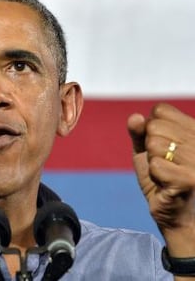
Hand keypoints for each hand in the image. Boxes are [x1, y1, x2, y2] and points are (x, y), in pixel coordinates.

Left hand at [127, 103, 194, 256]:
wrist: (176, 214)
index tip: (161, 147)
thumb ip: (139, 133)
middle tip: (163, 163)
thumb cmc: (161, 179)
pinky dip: (154, 175)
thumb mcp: (146, 152)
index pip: (160, 110)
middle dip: (150, 147)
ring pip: (154, 144)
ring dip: (153, 162)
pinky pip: (155, 165)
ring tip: (165, 174)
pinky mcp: (190, 179)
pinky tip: (166, 184)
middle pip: (155, 126)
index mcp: (194, 129)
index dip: (150, 128)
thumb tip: (135, 117)